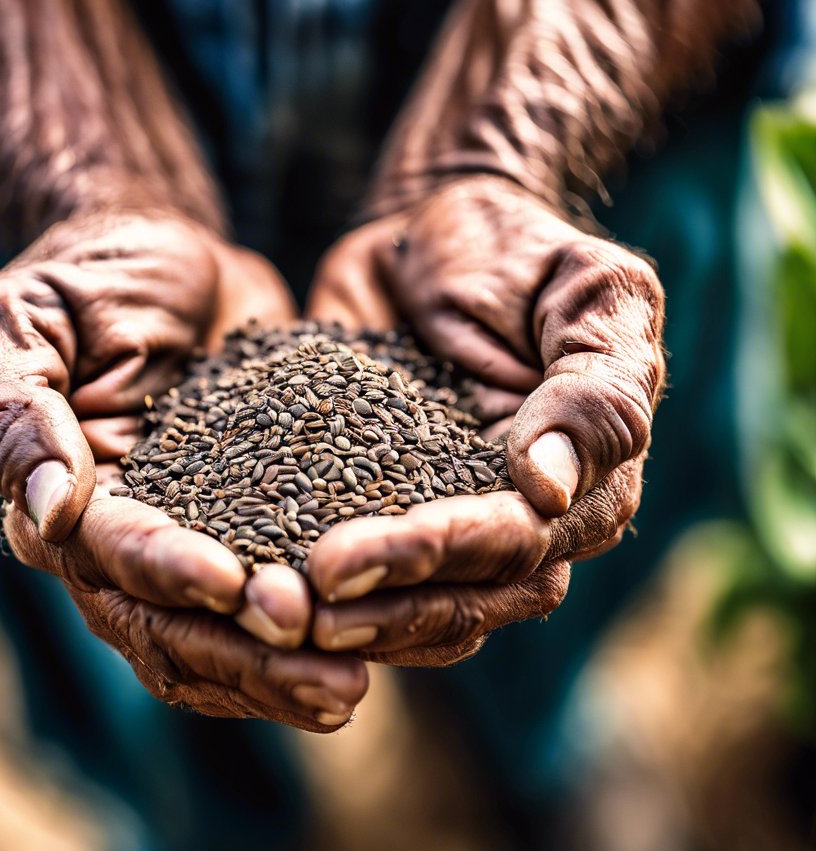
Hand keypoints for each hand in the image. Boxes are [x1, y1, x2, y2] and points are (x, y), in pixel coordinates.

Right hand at [0, 211, 367, 727]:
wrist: (172, 263)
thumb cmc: (90, 277)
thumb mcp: (25, 319)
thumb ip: (14, 411)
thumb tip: (45, 511)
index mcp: (61, 505)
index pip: (110, 558)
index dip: (168, 575)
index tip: (234, 582)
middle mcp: (121, 547)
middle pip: (170, 629)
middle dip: (241, 653)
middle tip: (322, 675)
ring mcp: (191, 548)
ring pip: (222, 641)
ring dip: (280, 672)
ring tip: (350, 690)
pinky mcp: (255, 534)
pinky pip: (278, 601)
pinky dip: (314, 639)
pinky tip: (373, 656)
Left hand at [304, 175, 664, 664]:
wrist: (431, 229)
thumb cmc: (523, 250)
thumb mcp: (589, 292)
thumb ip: (592, 389)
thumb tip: (547, 492)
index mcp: (589, 482)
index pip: (518, 544)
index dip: (435, 556)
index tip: (345, 559)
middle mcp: (524, 522)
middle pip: (467, 598)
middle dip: (384, 606)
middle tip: (300, 605)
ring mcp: (451, 523)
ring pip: (417, 609)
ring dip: (352, 620)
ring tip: (276, 616)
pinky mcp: (385, 512)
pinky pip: (364, 575)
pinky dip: (319, 592)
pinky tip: (259, 594)